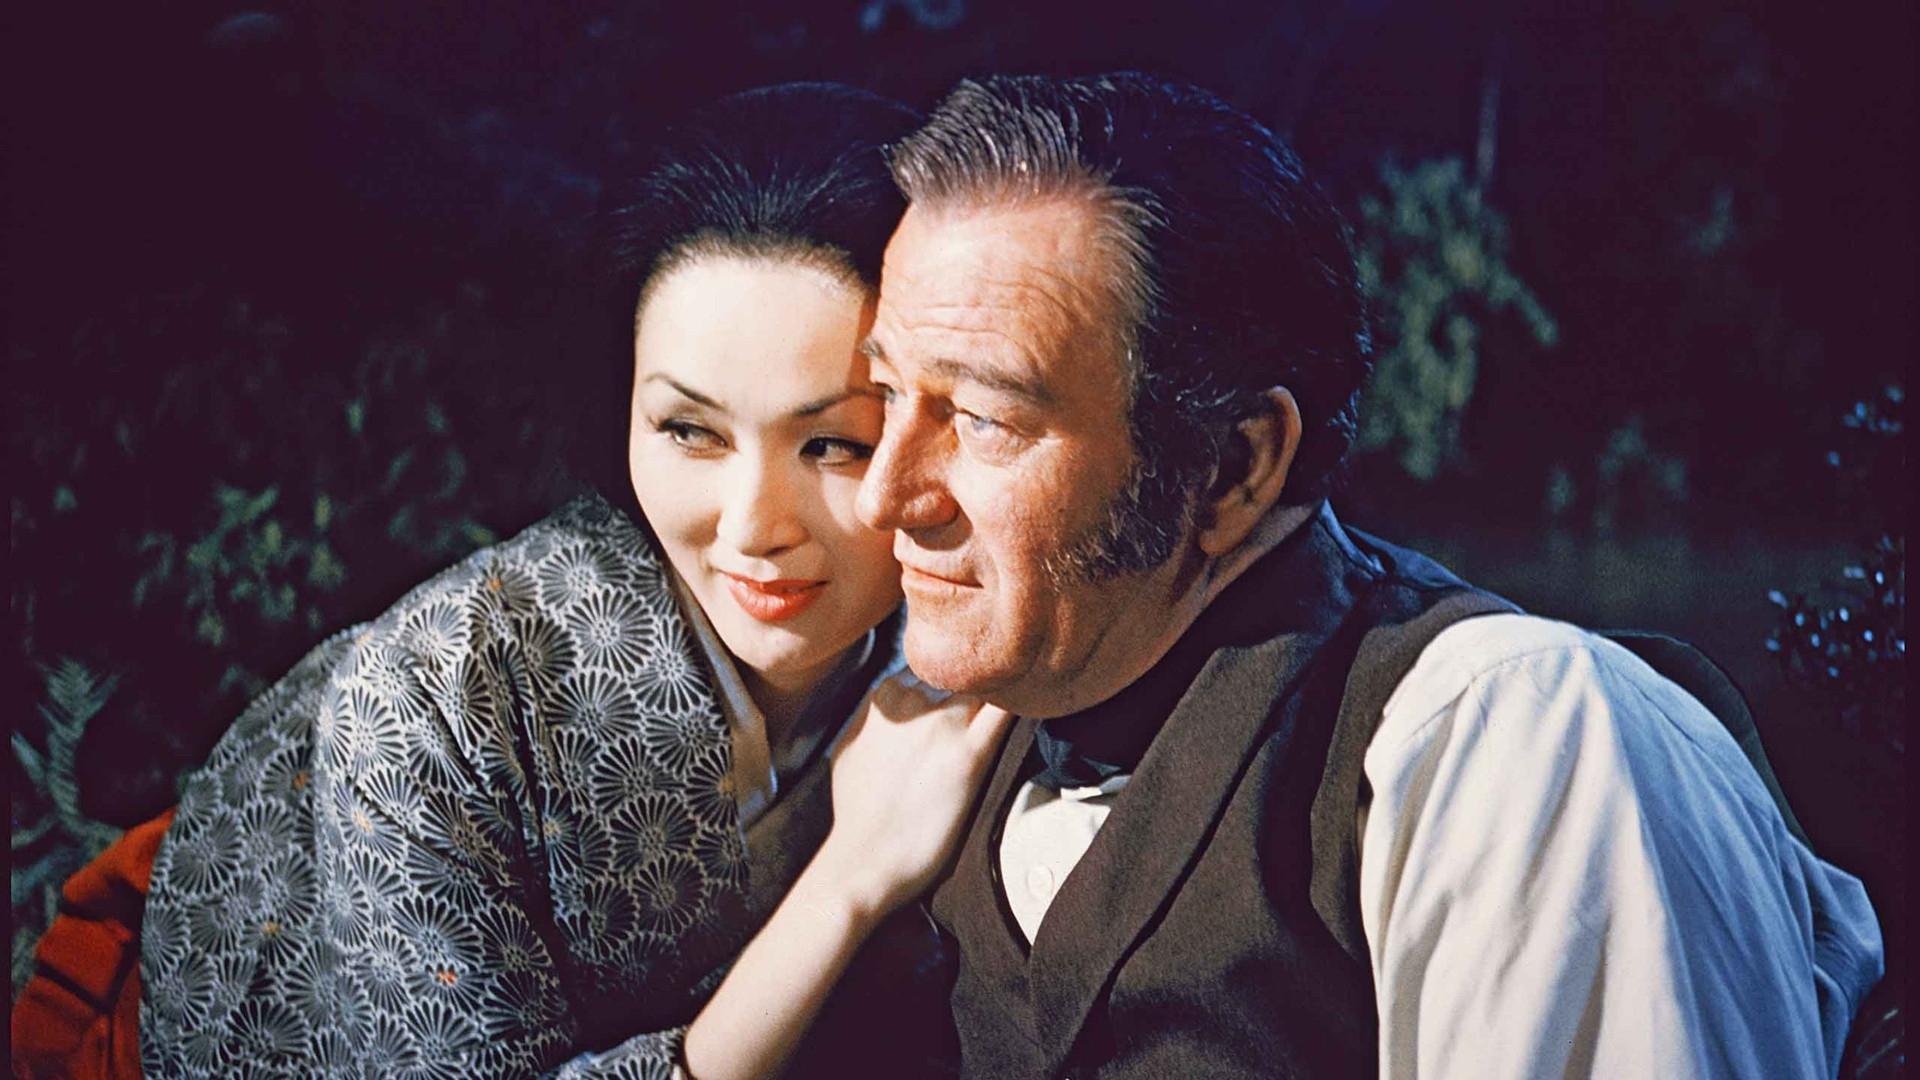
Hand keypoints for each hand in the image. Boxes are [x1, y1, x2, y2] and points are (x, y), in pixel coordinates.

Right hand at [815, 673, 1012, 919]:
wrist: (864, 860)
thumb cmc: (856, 811)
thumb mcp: (848, 747)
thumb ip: (871, 716)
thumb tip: (890, 702)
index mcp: (884, 698)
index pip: (932, 668)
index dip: (953, 682)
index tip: (966, 695)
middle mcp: (912, 702)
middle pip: (962, 673)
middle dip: (979, 682)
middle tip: (998, 697)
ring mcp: (942, 726)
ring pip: (986, 686)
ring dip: (1003, 692)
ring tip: (1023, 699)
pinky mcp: (970, 757)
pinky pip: (1006, 714)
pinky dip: (1022, 703)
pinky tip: (1038, 700)